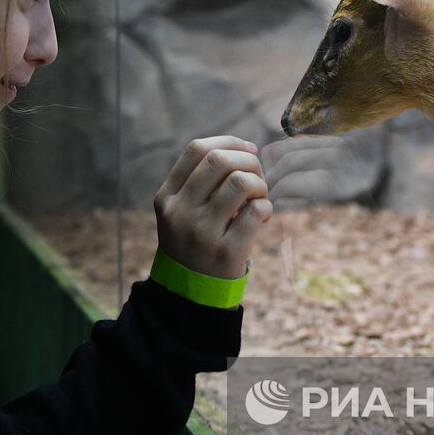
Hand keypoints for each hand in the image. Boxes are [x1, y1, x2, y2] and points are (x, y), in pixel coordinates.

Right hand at [154, 135, 271, 279]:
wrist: (190, 292)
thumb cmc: (193, 241)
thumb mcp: (179, 211)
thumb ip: (200, 181)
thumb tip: (244, 150)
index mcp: (167, 197)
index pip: (196, 149)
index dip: (228, 142)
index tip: (247, 150)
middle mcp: (180, 213)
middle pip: (219, 161)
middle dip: (248, 160)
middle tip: (257, 175)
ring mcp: (203, 233)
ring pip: (241, 183)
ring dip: (260, 184)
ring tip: (259, 197)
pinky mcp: (227, 252)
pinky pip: (257, 212)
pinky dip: (267, 207)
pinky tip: (262, 216)